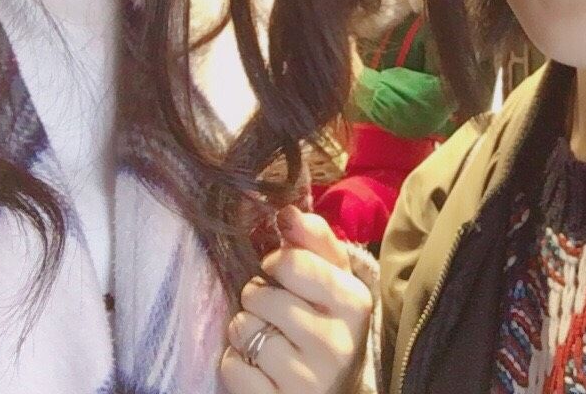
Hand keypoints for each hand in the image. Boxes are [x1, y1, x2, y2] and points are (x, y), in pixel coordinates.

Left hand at [221, 207, 372, 393]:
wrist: (336, 392)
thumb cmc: (329, 323)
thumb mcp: (334, 279)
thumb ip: (314, 240)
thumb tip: (286, 210)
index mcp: (354, 303)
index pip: (292, 263)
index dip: (275, 263)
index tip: (279, 272)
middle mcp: (336, 343)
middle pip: (260, 295)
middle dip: (257, 296)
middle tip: (274, 309)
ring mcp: (308, 380)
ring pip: (243, 328)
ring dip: (244, 327)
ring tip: (266, 336)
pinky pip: (232, 367)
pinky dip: (235, 362)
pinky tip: (257, 366)